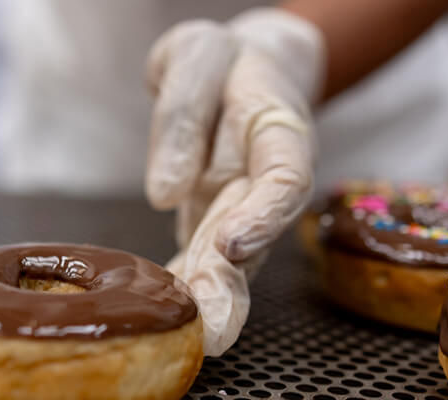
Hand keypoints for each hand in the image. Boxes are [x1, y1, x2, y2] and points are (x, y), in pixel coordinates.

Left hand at [147, 8, 324, 354]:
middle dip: (234, 288)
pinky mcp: (211, 223)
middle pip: (257, 240)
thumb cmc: (224, 60)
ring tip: (194, 340)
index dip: (263, 217)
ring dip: (209, 302)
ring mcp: (239, 209)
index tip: (232, 243)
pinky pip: (198, 259)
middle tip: (213, 330)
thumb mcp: (198, 55)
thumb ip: (184, 113)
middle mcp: (266, 184)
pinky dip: (181, 289)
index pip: (284, 181)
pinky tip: (163, 319)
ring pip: (229, 263)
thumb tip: (165, 192)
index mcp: (281, 134)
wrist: (237, 67)